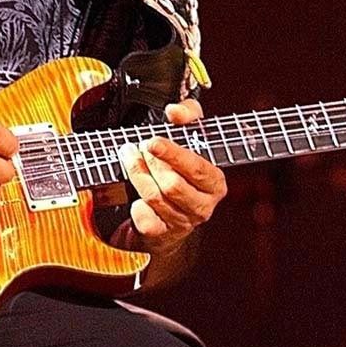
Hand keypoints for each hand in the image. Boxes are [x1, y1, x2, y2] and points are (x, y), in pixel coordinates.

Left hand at [118, 98, 226, 253]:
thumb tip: (175, 111)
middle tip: (137, 147)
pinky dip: (137, 206)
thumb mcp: (191, 132)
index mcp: (215, 183)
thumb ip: (188, 114)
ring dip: (138, 176)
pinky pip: (146, 220)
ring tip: (129, 158)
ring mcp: (183, 223)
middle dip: (150, 164)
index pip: (196, 169)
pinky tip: (136, 194)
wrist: (174, 204)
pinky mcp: (163, 235)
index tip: (152, 141)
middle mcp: (203, 206)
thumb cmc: (184, 164)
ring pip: (155, 198)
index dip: (173, 155)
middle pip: (172, 185)